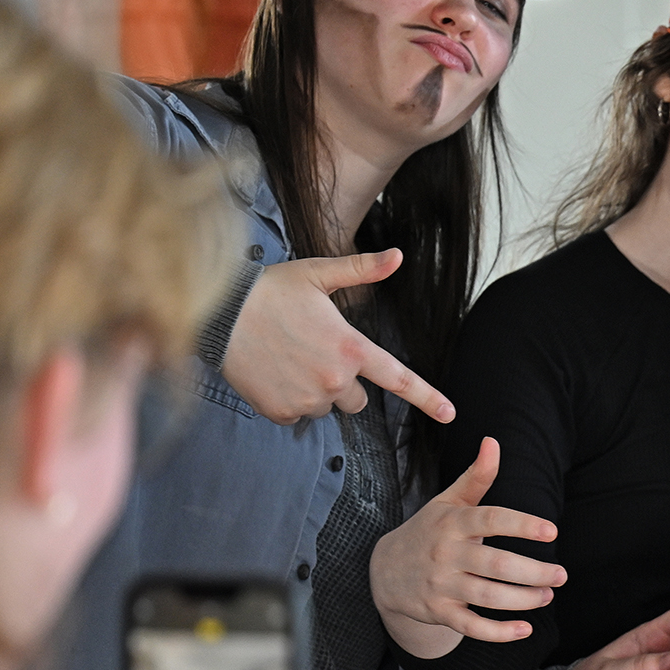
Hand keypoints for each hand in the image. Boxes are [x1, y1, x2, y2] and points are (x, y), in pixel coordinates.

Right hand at [220, 249, 455, 423]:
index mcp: (350, 347)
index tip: (451, 414)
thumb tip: (398, 255)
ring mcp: (307, 400)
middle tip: (314, 353)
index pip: (399, 378)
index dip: (428, 397)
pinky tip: (272, 373)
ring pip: (326, 406)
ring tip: (288, 359)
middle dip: (343, 381)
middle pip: (357, 398)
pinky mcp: (281, 413)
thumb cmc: (270, 290)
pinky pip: (297, 414)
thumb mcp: (318, 274)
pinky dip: (289, 399)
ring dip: (315, 390)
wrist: (218, 314)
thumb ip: (362, 270)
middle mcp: (334, 379)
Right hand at [371, 437, 562, 655]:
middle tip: (561, 575)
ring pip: (487, 597)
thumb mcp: (448, 501)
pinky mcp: (439, 611)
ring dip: (523, 599)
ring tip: (548, 595)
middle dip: (533, 572)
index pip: (490, 519)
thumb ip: (476, 476)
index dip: (522, 524)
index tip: (552, 531)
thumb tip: (493, 442)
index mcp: (453, 522)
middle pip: (495, 565)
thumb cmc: (429, 530)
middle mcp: (446, 554)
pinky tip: (525, 630)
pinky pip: (471, 626)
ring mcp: (441, 585)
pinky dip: (498, 632)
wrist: (385, 571)